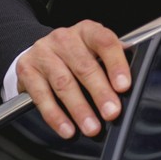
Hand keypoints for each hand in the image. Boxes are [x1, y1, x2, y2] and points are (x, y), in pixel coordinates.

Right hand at [17, 20, 131, 138]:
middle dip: (100, 93)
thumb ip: (113, 63)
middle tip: (112, 113)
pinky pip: (42, 96)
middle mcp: (64, 38)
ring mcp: (43, 53)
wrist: (40, 53)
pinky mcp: (26, 69)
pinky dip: (55, 115)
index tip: (124, 86)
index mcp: (87, 31)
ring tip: (92, 127)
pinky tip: (67, 128)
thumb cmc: (76, 56)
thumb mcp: (96, 52)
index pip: (105, 42)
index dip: (116, 65)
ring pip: (63, 83)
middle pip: (84, 66)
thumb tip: (133, 84)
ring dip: (79, 108)